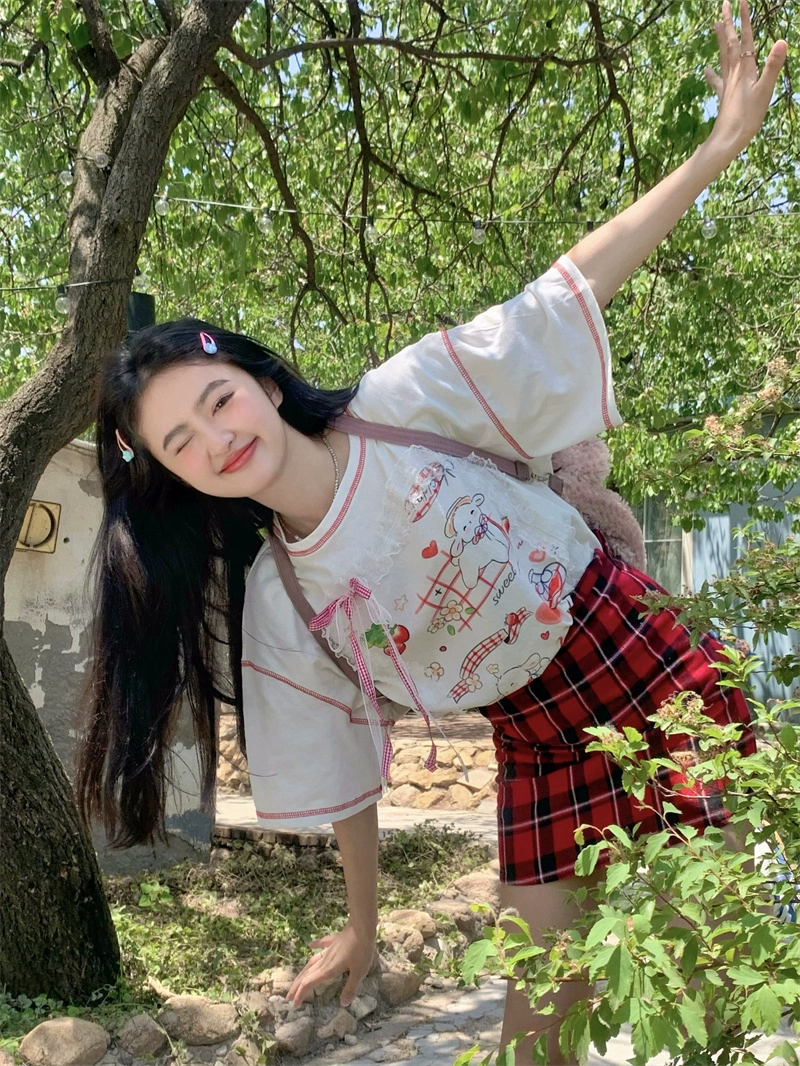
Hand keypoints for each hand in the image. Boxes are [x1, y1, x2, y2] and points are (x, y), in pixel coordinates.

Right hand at [287, 923, 375, 1007]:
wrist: (362, 927)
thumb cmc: (361, 950)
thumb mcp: (358, 972)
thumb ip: (350, 988)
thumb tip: (343, 1004)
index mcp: (328, 969)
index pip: (309, 982)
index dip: (300, 993)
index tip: (294, 1004)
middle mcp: (325, 960)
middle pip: (307, 973)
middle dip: (297, 986)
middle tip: (288, 996)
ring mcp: (329, 949)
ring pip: (312, 961)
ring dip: (303, 971)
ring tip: (297, 978)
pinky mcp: (334, 940)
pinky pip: (322, 943)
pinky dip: (315, 945)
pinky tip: (310, 945)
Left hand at [703, 0, 786, 162]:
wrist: (728, 139)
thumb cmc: (748, 117)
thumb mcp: (765, 90)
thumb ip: (773, 66)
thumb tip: (782, 41)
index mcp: (744, 70)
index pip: (745, 39)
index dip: (744, 19)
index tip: (740, 1)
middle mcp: (733, 73)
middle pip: (730, 43)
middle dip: (728, 23)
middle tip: (724, 4)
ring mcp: (727, 84)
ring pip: (723, 57)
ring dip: (720, 40)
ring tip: (714, 25)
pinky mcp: (724, 96)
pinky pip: (717, 81)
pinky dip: (711, 73)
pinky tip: (705, 69)